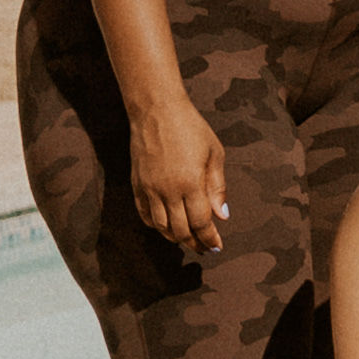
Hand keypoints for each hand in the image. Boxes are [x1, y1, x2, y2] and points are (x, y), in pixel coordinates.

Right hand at [127, 93, 230, 257]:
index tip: (216, 246)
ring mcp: (149, 189)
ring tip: (187, 240)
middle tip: (204, 248)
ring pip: (161, 226)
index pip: (201, 222)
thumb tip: (222, 216)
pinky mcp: (137, 185)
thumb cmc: (191, 128)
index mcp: (190, 183)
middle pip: (180, 230)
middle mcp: (168, 191)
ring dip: (175, 237)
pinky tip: (165, 227)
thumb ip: (217, 187)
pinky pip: (144, 214)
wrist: (156, 111)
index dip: (209, 238)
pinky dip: (155, 226)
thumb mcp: (214, 153)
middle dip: (194, 242)